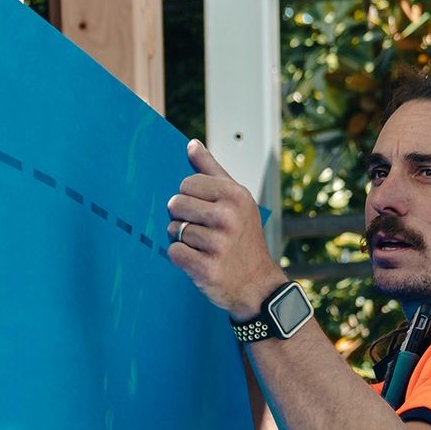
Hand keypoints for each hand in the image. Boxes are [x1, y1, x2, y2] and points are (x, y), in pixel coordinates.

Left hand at [165, 140, 285, 316]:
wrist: (257, 284)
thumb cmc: (243, 238)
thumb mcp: (236, 200)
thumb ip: (211, 171)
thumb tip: (191, 145)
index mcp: (235, 195)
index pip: (186, 183)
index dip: (188, 197)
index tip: (203, 210)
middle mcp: (228, 217)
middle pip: (176, 204)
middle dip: (182, 218)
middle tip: (202, 231)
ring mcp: (218, 243)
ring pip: (173, 230)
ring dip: (181, 239)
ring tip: (203, 247)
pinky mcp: (206, 268)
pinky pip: (173, 252)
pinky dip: (180, 257)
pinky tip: (197, 260)